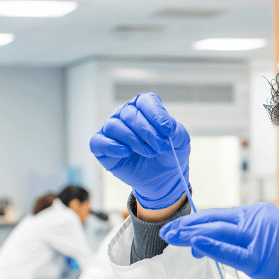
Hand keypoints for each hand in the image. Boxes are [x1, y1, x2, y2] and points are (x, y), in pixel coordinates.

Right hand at [89, 93, 190, 209]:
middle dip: (148, 132)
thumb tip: (164, 127)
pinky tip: (127, 152)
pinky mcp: (102, 147)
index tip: (167, 130)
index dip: (156, 114)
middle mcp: (125, 115)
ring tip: (149, 152)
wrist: (164, 178)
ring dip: (134, 140)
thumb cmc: (170, 154)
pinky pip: (98, 141)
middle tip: (161, 147)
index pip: (144, 101)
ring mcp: (112, 131)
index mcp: (144, 108)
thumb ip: (174, 130)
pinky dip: (112, 146)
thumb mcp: (180, 140)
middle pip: (129, 113)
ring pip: (114, 126)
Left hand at [159, 203, 278, 278]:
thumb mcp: (273, 242)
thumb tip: (214, 246)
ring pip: (217, 232)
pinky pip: (228, 251)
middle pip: (216, 220)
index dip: (199, 223)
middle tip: (168, 231)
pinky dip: (209, 246)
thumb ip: (246, 241)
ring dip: (190, 234)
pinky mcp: (260, 257)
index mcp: (262, 214)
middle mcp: (259, 220)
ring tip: (171, 237)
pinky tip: (193, 243)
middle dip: (188, 226)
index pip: (223, 217)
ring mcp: (260, 237)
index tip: (182, 229)